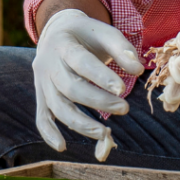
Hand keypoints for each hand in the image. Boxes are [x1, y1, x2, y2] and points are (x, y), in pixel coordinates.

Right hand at [33, 9, 144, 150]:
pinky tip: (63, 147)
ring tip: (104, 134)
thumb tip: (137, 71)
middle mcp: (47, 64)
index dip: (100, 76)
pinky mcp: (41, 96)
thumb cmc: (86, 35)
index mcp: (62, 44)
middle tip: (124, 109)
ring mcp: (41, 83)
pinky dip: (49, 133)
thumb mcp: (103, 32)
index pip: (81, 62)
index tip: (121, 89)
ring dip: (80, 123)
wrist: (57, 32)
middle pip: (70, 88)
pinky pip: (42, 117)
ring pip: (57, 107)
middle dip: (97, 101)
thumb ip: (122, 49)